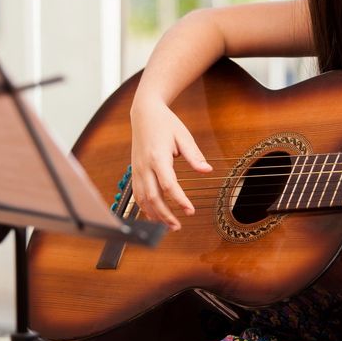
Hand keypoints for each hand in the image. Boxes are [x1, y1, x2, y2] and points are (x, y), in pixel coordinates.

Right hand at [130, 99, 211, 230]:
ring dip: (154, 215)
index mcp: (158, 157)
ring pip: (142, 199)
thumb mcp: (184, 136)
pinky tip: (155, 215)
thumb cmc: (166, 123)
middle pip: (153, 197)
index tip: (191, 211)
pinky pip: (137, 194)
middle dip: (165, 215)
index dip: (179, 200)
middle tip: (178, 227)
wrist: (144, 113)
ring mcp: (136, 170)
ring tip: (168, 226)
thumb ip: (194, 155)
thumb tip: (207, 170)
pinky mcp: (134, 171)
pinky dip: (145, 207)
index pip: (168, 185)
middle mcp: (144, 166)